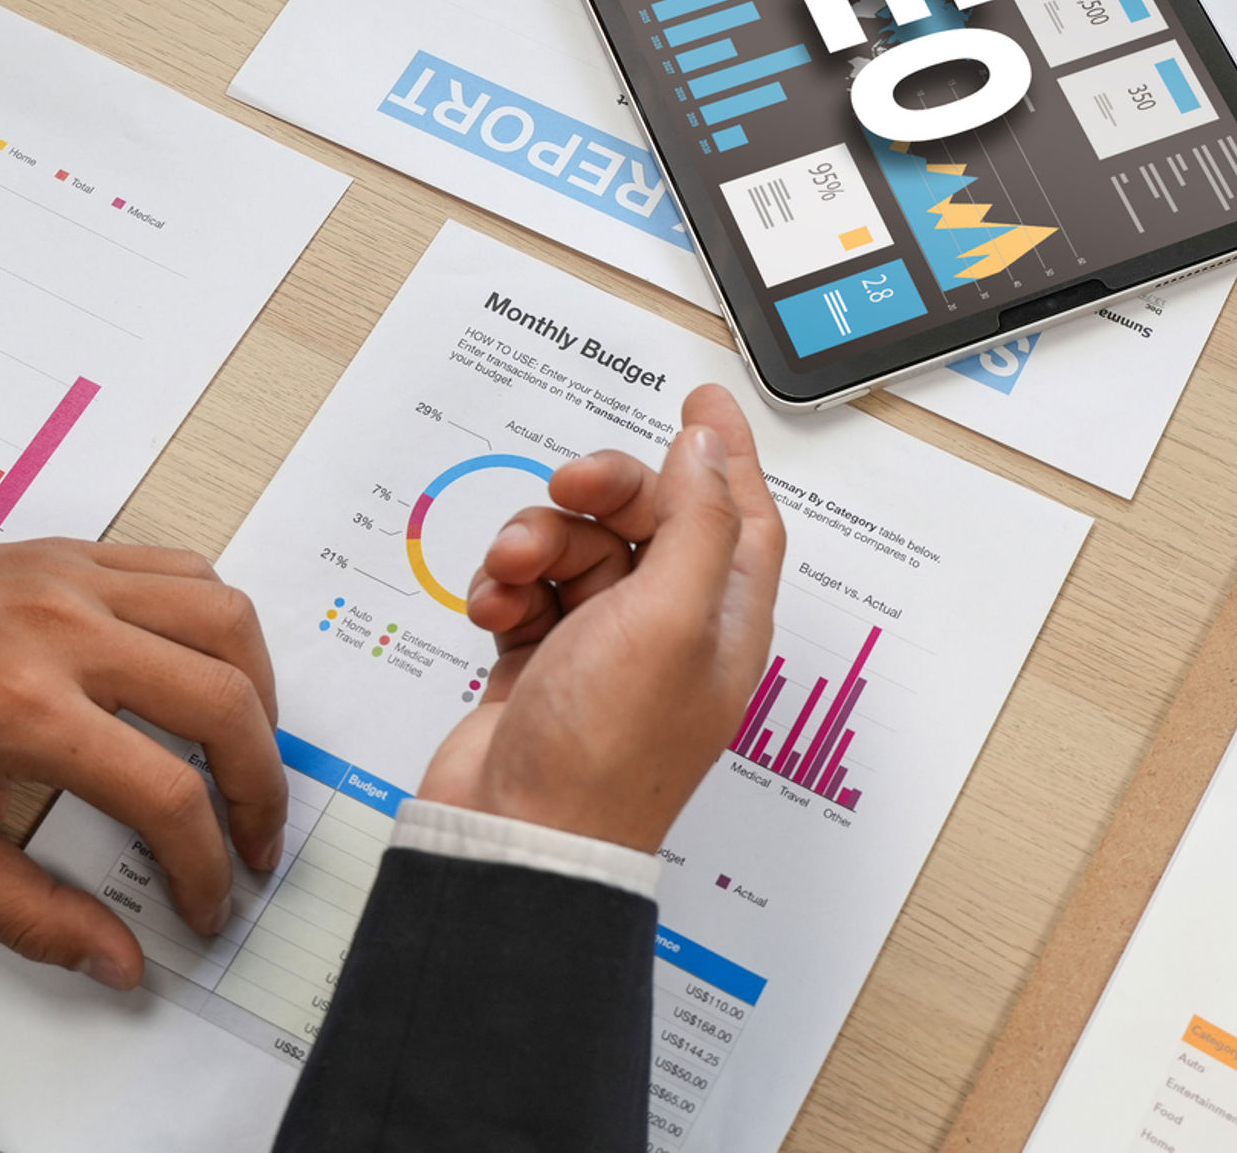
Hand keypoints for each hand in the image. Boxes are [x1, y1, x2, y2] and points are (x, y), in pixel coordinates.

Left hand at [0, 540, 282, 989]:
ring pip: (224, 617)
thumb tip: (117, 961)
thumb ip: (35, 917)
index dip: (205, 866)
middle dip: (262, 786)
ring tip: (250, 751)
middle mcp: (65, 632)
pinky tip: (205, 668)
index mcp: (27, 712)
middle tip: (257, 839)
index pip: (168, 795)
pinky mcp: (70, 552)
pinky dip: (217, 620)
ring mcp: (74, 580)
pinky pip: (183, 567)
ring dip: (258, 691)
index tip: (206, 903)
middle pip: (223, 700)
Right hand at [418, 387, 784, 851]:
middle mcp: (668, 630)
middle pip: (649, 517)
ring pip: (576, 547)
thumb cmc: (606, 753)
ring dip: (537, 541)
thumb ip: (697, 520)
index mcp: (722, 620)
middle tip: (571, 485)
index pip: (741, 514)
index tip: (704, 399)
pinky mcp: (540, 664)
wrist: (516, 836)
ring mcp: (601, 647)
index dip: (727, 453)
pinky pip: (526, 590)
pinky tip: (495, 608)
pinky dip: (504, 586)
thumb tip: (709, 447)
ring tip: (513, 569)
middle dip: (604, 491)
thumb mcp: (673, 616)